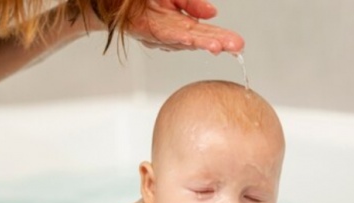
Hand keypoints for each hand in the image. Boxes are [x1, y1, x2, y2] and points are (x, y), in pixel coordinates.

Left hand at [127, 0, 244, 53]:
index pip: (204, 32)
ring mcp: (159, 34)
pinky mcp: (145, 32)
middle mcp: (171, 33)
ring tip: (218, 46)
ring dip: (201, 43)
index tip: (237, 44)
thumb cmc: (145, 2)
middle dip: (217, 42)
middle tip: (236, 47)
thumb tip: (213, 14)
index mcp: (180, 25)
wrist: (116, 2)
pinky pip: (164, 35)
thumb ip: (193, 5)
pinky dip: (177, 38)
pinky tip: (189, 39)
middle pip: (198, 39)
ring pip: (183, 40)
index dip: (221, 37)